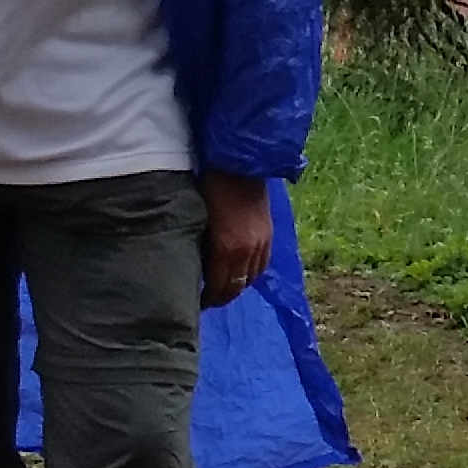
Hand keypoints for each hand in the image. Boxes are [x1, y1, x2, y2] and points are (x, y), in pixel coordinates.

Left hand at [200, 175, 273, 307]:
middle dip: (222, 297)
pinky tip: (243, 273)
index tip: (198, 303)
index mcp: (225, 248)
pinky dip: (252, 273)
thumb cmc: (211, 188)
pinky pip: (262, 264)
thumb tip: (198, 267)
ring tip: (226, 289)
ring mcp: (260, 244)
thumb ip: (203, 247)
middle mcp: (246, 251)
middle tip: (209, 301)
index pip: (218, 287)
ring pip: (251, 278)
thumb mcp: (200, 221)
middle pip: (236, 287)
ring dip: (238, 287)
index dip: (208, 299)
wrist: (240, 164)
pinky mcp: (269, 235)